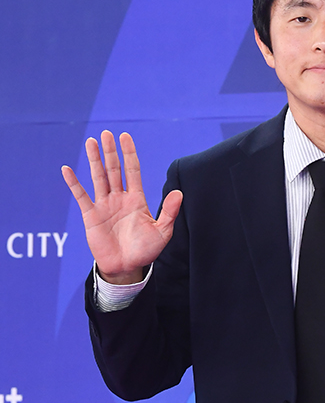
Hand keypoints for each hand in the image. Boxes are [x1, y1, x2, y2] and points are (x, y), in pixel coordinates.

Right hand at [62, 131, 181, 283]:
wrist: (126, 268)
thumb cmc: (145, 251)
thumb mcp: (162, 232)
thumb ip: (169, 212)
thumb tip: (179, 193)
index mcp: (137, 199)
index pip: (133, 170)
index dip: (129, 154)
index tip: (125, 137)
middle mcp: (120, 198)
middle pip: (114, 169)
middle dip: (111, 152)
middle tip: (107, 134)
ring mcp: (104, 205)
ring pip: (99, 177)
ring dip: (94, 160)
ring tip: (91, 142)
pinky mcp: (91, 215)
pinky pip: (81, 196)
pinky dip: (74, 183)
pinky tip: (67, 169)